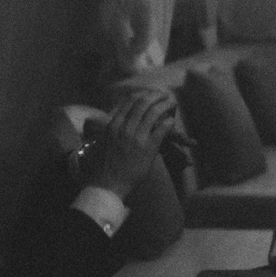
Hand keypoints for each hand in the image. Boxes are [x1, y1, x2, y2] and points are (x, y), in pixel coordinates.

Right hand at [84, 88, 178, 203]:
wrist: (108, 183)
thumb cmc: (104, 165)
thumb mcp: (104, 141)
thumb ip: (112, 128)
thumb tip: (115, 118)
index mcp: (113, 125)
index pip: (128, 102)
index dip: (142, 94)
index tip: (150, 93)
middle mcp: (124, 128)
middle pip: (142, 103)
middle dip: (155, 96)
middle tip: (164, 94)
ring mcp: (136, 137)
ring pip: (154, 113)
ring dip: (165, 105)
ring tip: (171, 103)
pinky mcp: (148, 147)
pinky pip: (162, 129)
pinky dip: (168, 122)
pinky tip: (171, 121)